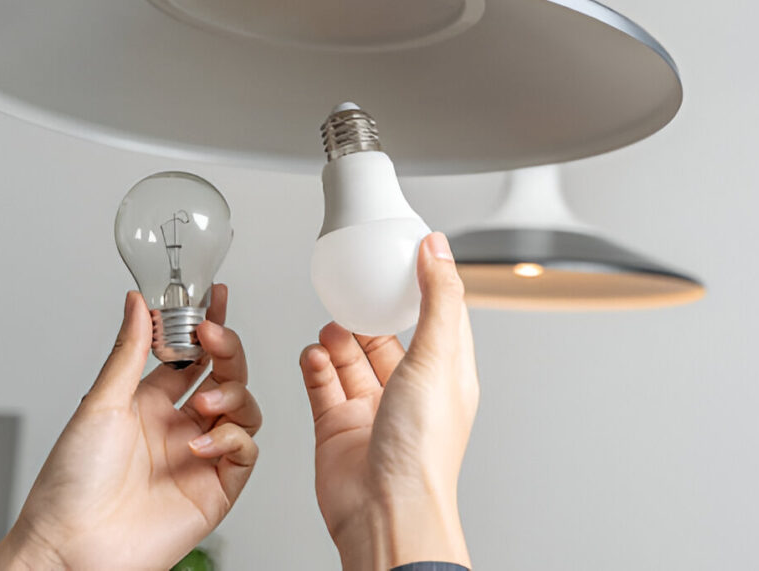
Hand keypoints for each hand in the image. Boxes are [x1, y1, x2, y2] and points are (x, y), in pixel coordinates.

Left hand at [0, 284, 259, 570]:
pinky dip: (233, 439)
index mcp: (150, 402)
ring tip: (205, 406)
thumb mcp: (100, 404)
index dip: (207, 325)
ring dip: (232, 397)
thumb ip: (130, 352)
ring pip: (244, 409)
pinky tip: (204, 443)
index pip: (191, 355)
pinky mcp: (217, 488)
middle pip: (225, 375)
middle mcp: (180, 425)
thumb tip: (137, 303)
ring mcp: (201, 455)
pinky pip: (246, 451)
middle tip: (216, 339)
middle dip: (227, 351)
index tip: (215, 297)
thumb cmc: (72, 483)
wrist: (72, 546)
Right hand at [299, 233, 478, 570]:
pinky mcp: (337, 426)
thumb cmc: (421, 450)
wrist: (383, 509)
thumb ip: (437, 299)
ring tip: (331, 330)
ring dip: (338, 339)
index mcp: (444, 374)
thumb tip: (439, 249)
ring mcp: (372, 409)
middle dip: (368, 315)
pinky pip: (322, 384)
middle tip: (352, 294)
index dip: (423, 286)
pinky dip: (315, 365)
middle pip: (387, 337)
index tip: (405, 256)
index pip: (438, 318)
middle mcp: (409, 391)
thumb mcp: (438, 356)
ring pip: (350, 359)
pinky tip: (313, 355)